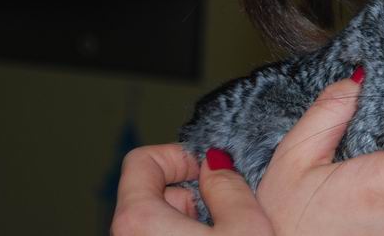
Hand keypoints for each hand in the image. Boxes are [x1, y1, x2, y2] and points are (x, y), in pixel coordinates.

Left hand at [111, 143, 273, 235]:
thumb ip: (228, 184)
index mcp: (137, 221)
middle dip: (193, 193)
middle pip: (153, 193)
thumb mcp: (245, 226)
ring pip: (160, 222)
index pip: (140, 161)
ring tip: (226, 233)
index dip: (179, 156)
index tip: (207, 166)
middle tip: (226, 208)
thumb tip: (217, 164)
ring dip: (193, 221)